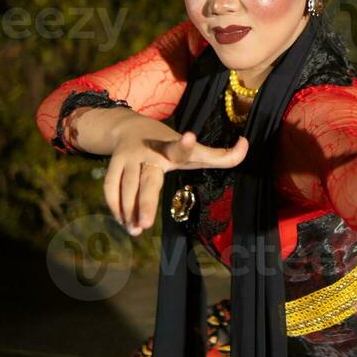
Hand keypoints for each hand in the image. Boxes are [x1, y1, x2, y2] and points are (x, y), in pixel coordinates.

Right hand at [104, 129, 248, 235]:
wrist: (129, 126)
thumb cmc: (171, 145)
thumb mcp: (194, 151)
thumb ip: (220, 155)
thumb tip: (246, 145)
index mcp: (172, 148)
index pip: (181, 148)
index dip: (186, 145)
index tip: (190, 136)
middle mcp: (149, 152)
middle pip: (148, 180)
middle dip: (145, 201)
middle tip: (145, 225)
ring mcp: (129, 158)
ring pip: (126, 187)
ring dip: (129, 211)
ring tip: (136, 230)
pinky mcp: (113, 164)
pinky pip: (111, 188)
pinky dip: (116, 207)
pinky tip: (124, 223)